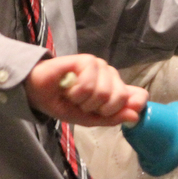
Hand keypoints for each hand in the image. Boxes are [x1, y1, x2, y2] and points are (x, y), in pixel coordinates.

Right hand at [25, 54, 148, 126]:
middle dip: (98, 109)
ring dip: (84, 102)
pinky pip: (89, 85)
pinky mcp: (86, 59)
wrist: (38, 92)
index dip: (132, 106)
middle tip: (83, 105)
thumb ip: (112, 117)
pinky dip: (76, 93)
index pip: (140, 96)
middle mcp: (111, 75)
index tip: (112, 114)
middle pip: (121, 98)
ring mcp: (99, 66)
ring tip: (74, 96)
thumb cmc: (64, 103)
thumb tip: (135, 116)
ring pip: (104, 93)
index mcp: (116, 89)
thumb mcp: (89, 118)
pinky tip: (68, 88)